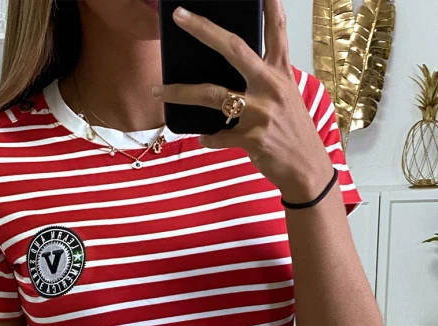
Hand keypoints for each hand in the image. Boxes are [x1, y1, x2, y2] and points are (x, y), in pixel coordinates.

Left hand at [153, 0, 333, 202]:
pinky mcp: (252, 139)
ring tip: (158, 91)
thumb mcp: (286, 96)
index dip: (268, 4)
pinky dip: (207, 138)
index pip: (276, 29)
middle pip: (233, 49)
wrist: (306, 169)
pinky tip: (204, 137)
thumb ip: (263, 78)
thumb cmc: (292, 131)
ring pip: (212, 94)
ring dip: (180, 92)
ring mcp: (261, 113)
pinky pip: (217, 136)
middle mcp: (271, 87)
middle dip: (203, 30)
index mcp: (281, 72)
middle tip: (179, 16)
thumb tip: (229, 67)